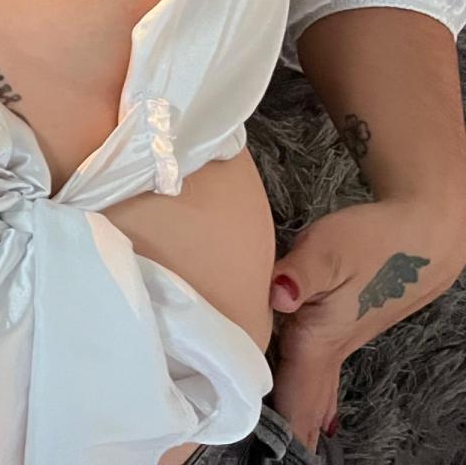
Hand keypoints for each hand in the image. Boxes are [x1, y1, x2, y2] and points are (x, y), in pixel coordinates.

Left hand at [266, 192, 465, 452]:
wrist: (421, 237)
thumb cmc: (374, 241)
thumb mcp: (328, 250)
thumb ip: (298, 275)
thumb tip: (276, 296)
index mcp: (318, 340)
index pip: (293, 394)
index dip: (278, 426)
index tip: (259, 455)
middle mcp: (329, 349)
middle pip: (302, 400)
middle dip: (286, 429)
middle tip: (261, 457)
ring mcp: (339, 342)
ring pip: (313, 389)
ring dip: (297, 414)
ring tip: (285, 444)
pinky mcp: (342, 328)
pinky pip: (320, 374)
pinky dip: (309, 394)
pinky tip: (315, 412)